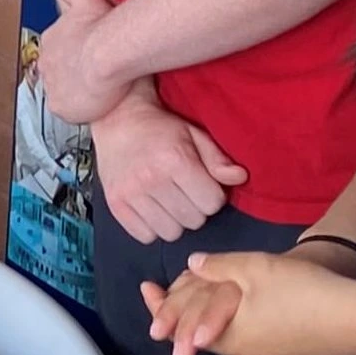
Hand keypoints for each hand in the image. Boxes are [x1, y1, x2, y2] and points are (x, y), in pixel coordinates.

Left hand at [30, 0, 131, 125]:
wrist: (108, 54)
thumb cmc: (103, 27)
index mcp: (50, 41)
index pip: (60, 52)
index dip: (77, 55)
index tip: (93, 56)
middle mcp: (45, 64)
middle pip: (60, 73)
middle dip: (75, 74)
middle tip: (98, 75)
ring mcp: (51, 87)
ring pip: (64, 92)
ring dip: (78, 92)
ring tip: (101, 90)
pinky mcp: (60, 107)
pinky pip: (69, 111)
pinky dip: (81, 109)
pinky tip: (98, 104)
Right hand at [88, 84, 244, 243]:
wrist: (117, 119)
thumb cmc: (159, 128)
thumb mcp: (194, 134)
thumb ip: (217, 159)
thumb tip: (240, 177)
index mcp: (176, 160)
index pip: (212, 203)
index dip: (212, 196)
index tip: (202, 186)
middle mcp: (152, 179)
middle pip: (193, 220)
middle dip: (195, 209)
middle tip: (184, 192)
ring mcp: (131, 194)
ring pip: (171, 233)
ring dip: (174, 221)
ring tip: (168, 201)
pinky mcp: (115, 204)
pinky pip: (146, 236)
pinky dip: (152, 228)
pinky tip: (151, 209)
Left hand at [145, 248, 355, 354]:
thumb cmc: (305, 291)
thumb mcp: (256, 268)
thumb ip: (218, 267)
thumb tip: (193, 265)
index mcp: (231, 340)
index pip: (188, 328)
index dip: (168, 310)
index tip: (149, 295)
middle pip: (210, 338)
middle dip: (191, 316)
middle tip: (173, 297)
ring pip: (238, 343)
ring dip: (223, 323)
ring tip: (222, 301)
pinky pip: (262, 348)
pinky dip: (250, 331)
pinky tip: (261, 315)